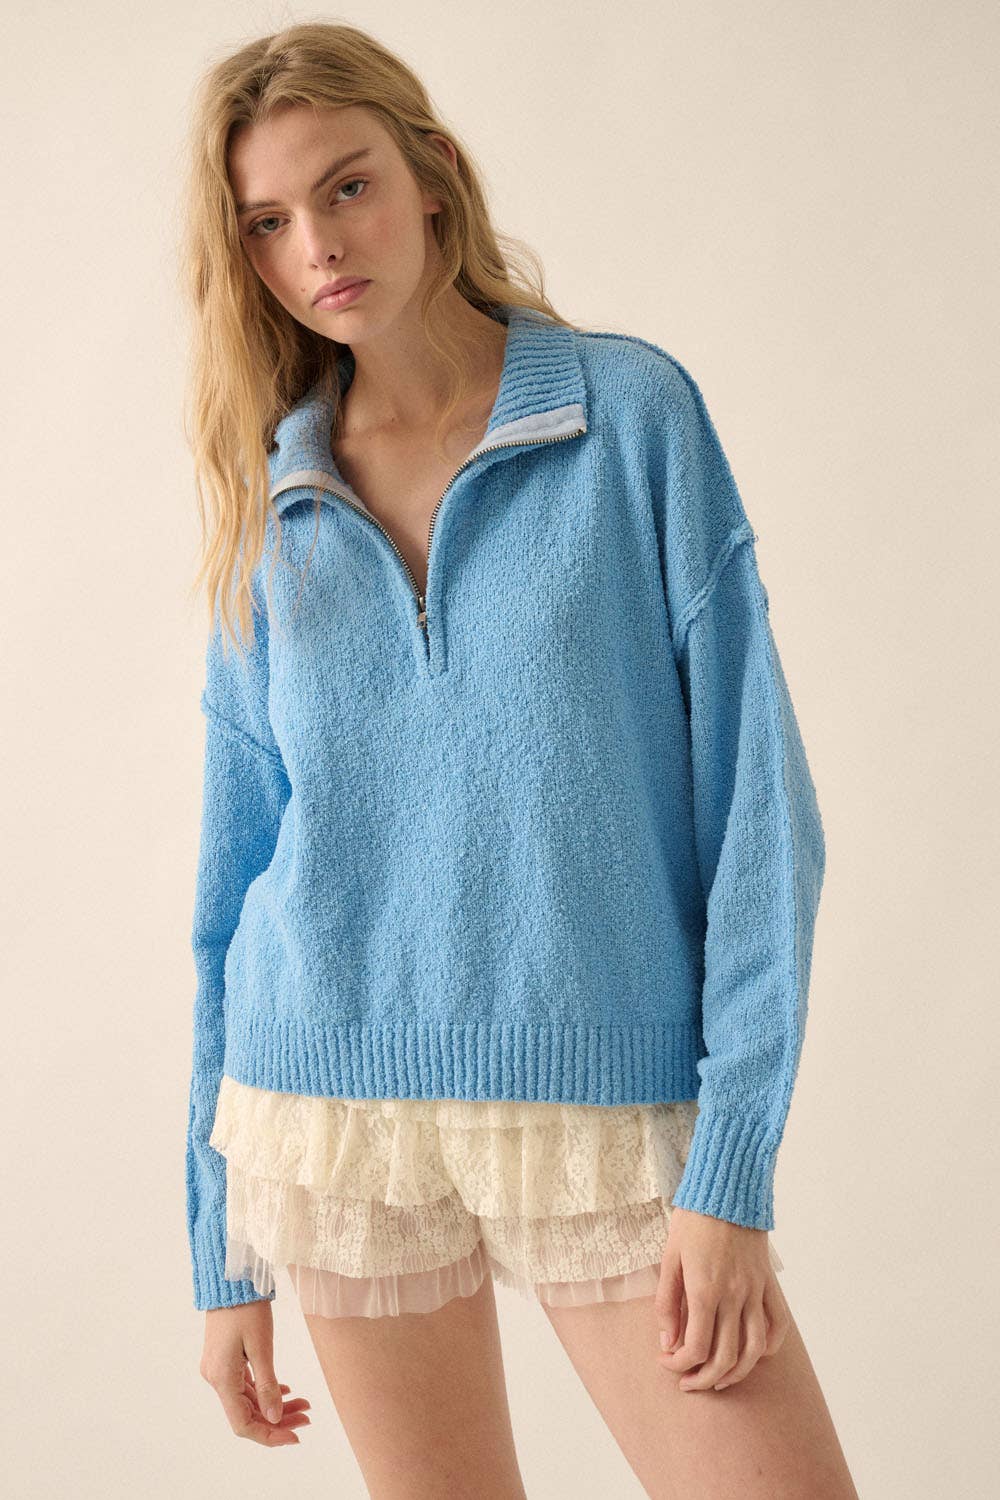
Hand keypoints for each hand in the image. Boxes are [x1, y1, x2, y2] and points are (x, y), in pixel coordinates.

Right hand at [199, 1300, 311, 1444]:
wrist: (231, 1279)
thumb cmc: (245, 1308)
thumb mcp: (261, 1346)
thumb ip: (268, 1385)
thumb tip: (275, 1418)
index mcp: (222, 1379)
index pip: (243, 1424)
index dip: (269, 1435)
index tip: (295, 1436)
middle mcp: (217, 1379)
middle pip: (247, 1414)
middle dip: (278, 1420)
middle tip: (307, 1417)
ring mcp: (220, 1370)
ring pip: (249, 1400)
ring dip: (275, 1406)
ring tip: (304, 1404)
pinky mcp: (226, 1360)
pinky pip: (246, 1385)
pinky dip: (266, 1391)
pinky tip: (285, 1391)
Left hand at [654, 1205, 789, 1391]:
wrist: (727, 1189)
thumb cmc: (693, 1220)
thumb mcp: (670, 1257)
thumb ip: (667, 1302)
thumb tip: (668, 1341)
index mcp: (704, 1290)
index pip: (696, 1347)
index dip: (678, 1364)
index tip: (666, 1361)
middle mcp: (734, 1296)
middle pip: (725, 1357)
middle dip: (704, 1379)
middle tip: (688, 1382)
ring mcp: (755, 1291)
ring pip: (754, 1350)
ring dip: (737, 1373)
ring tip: (718, 1379)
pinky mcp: (768, 1283)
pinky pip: (777, 1324)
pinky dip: (768, 1346)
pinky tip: (752, 1353)